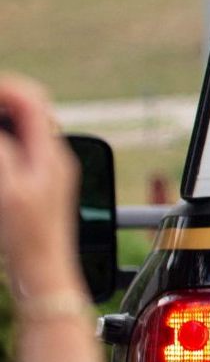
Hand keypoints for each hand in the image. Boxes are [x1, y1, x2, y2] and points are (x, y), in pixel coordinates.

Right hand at [0, 75, 83, 300]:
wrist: (43, 275)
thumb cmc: (29, 238)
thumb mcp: (9, 189)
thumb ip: (2, 149)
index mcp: (50, 153)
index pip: (31, 99)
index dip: (2, 87)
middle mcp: (51, 157)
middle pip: (26, 110)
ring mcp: (44, 172)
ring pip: (20, 130)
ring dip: (1, 122)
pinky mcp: (33, 188)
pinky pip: (17, 152)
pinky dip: (3, 142)